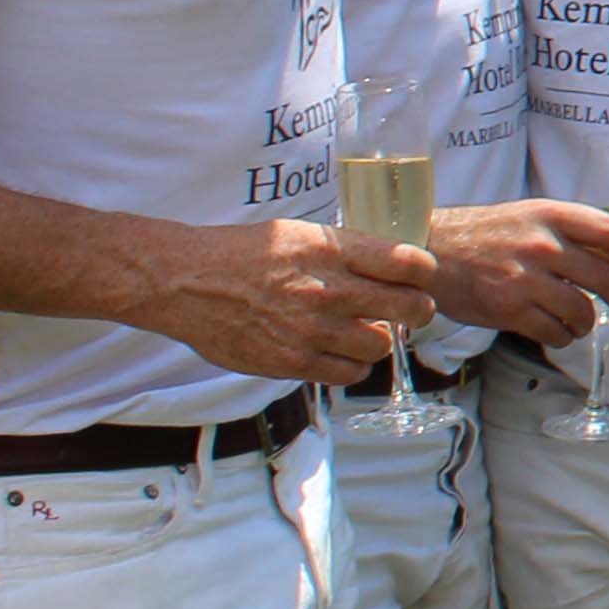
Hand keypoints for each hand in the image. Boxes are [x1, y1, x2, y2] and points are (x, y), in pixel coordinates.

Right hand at [132, 217, 436, 387]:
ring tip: (365, 331)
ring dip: (378, 340)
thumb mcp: (299, 235)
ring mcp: (310, 329)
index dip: (424, 273)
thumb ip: (346, 252)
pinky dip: (352, 365)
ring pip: (380, 346)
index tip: (420, 277)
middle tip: (411, 310)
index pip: (410, 264)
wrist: (184, 282)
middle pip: (410, 308)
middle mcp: (327, 290)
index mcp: (331, 250)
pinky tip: (340, 352)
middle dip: (418, 310)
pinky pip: (348, 373)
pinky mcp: (291, 362)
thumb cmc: (242, 254)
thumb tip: (393, 267)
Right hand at [426, 199, 608, 349]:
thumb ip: (565, 232)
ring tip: (582, 323)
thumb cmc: (482, 235)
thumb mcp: (527, 216)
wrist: (428, 251)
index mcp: (550, 215)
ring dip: (588, 323)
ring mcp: (525, 279)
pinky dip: (562, 336)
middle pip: (607, 278)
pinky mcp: (508, 310)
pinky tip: (558, 332)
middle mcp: (542, 245)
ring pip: (582, 312)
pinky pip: (554, 332)